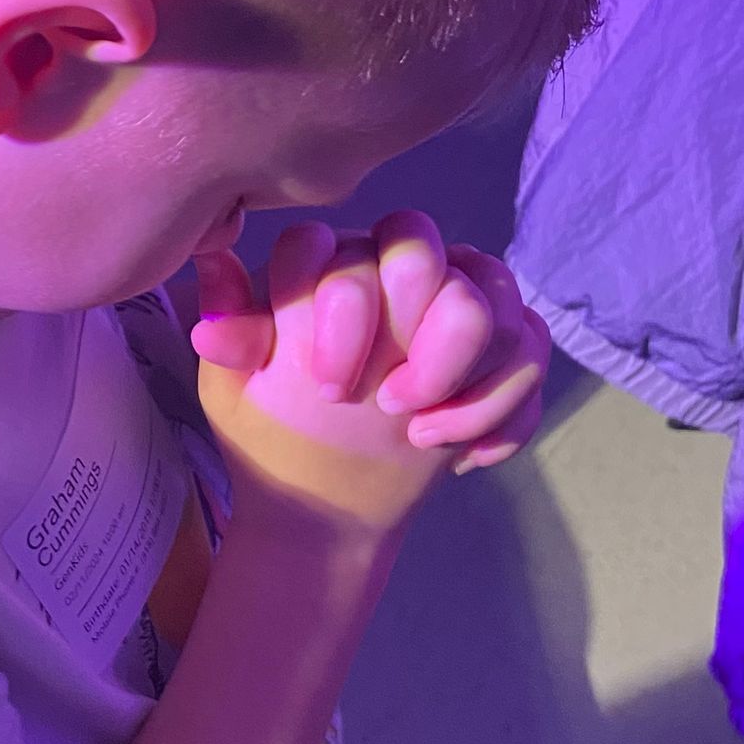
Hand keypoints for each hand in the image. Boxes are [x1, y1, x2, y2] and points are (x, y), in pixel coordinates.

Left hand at [190, 216, 548, 539]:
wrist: (323, 497)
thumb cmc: (271, 429)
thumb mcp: (235, 392)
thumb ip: (233, 336)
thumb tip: (211, 278)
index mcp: (324, 265)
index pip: (339, 246)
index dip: (344, 312)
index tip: (329, 390)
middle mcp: (391, 264)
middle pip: (423, 250)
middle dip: (414, 331)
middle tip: (391, 405)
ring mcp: (455, 297)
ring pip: (493, 295)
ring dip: (469, 379)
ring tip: (425, 437)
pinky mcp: (500, 346)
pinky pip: (531, 350)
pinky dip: (504, 411)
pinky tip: (463, 460)